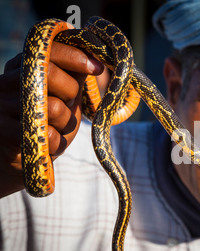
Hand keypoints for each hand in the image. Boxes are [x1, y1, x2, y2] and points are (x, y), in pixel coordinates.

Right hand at [0, 42, 103, 197]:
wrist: (24, 158)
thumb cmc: (49, 122)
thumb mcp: (63, 95)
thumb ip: (73, 75)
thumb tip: (95, 54)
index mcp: (21, 68)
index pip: (47, 49)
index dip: (76, 56)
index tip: (97, 67)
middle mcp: (6, 82)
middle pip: (50, 73)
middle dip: (71, 90)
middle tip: (69, 102)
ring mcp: (3, 107)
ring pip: (54, 107)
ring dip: (66, 122)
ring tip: (56, 127)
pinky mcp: (6, 133)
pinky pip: (49, 135)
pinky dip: (58, 142)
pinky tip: (49, 143)